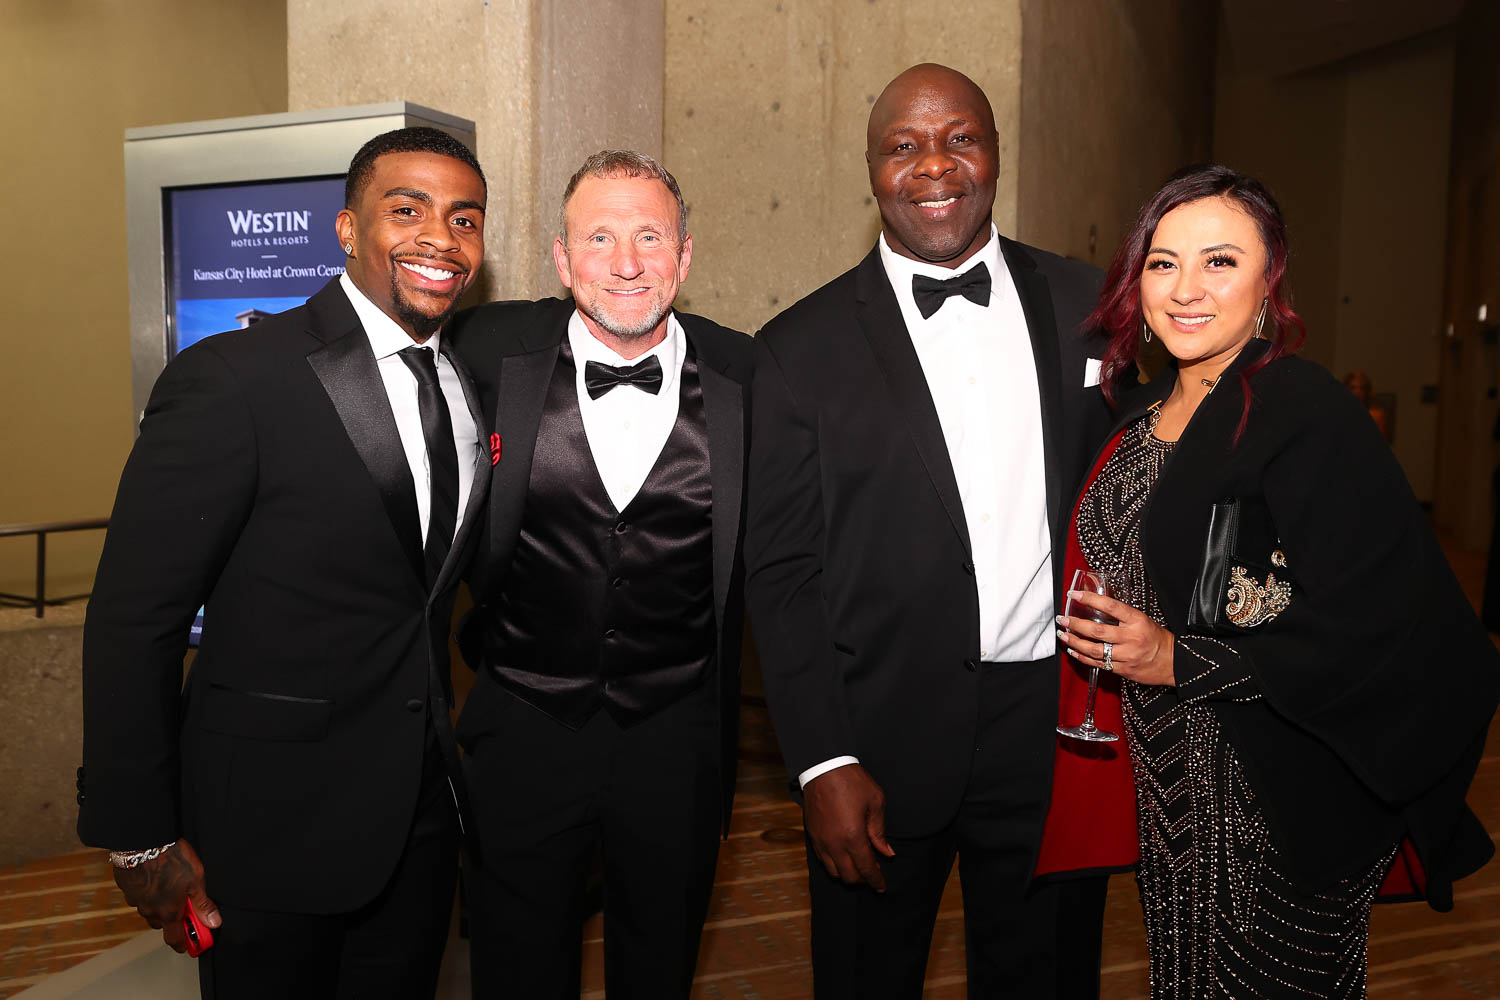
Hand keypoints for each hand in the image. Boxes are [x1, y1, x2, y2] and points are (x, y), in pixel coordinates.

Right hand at [112, 839, 220, 952]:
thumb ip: (203, 904)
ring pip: (149, 909)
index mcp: (168, 912)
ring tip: (171, 887)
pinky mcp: (127, 888)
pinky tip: (155, 878)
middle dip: (173, 919)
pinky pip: (139, 896)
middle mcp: (149, 910)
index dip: (183, 945)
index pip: (174, 939)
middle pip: (162, 924)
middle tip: (184, 906)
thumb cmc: (171, 859)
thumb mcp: (196, 880)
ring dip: (160, 905)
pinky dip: (148, 892)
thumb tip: (213, 922)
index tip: (190, 946)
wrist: (142, 841)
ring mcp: (136, 900)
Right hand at [802, 764, 895, 891]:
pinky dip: (834, 864)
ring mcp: (821, 841)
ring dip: (847, 873)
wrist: (823, 767)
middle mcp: (835, 844)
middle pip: (849, 877)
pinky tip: (843, 855)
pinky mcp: (812, 835)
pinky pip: (822, 860)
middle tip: (872, 874)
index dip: (876, 881)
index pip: (866, 868)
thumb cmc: (852, 782)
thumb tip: (887, 853)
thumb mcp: (875, 802)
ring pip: (834, 872)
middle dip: (863, 880)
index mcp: (853, 836)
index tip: (882, 887)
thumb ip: (879, 831)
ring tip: (858, 865)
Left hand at [1057, 589, 1175, 686]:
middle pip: (1097, 631)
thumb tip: (1097, 606)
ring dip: (1075, 642)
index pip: (1110, 606)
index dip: (1090, 599)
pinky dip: (1083, 657)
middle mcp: (1131, 637)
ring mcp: (1127, 655)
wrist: (1174, 663)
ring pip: (1094, 649)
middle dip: (1076, 624)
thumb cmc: (1157, 639)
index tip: (1075, 595)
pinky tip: (1074, 651)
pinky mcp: (1123, 669)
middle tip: (1063, 619)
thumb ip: (1122, 615)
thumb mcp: (1143, 620)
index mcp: (1137, 621)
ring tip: (1064, 635)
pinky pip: (1099, 663)